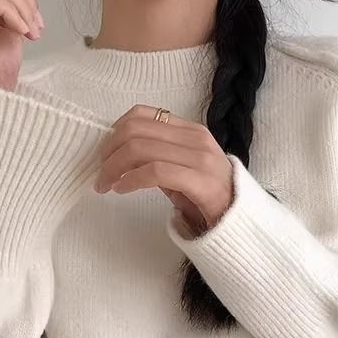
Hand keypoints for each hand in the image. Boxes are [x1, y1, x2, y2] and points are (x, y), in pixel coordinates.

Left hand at [94, 104, 234, 235]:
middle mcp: (195, 138)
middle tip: (99, 173)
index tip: (103, 153)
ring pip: (141, 149)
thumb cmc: (206, 199)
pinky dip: (131, 179)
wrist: (238, 223)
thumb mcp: (179, 170)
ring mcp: (200, 158)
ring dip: (114, 168)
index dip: (115, 131)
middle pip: (136, 130)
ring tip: (106, 185)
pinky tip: (122, 189)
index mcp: (189, 130)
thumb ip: (155, 157)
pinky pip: (155, 172)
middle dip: (109, 152)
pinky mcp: (200, 180)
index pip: (143, 114)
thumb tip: (118, 154)